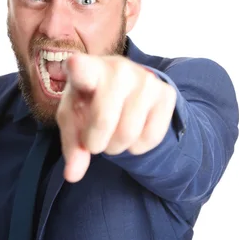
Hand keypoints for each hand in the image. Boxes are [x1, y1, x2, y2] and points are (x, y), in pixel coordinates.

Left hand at [56, 53, 176, 182]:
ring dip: (116, 147)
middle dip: (96, 143)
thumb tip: (72, 176)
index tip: (73, 63)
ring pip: (129, 133)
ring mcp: (146, 79)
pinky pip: (151, 137)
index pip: (82, 68)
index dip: (78, 68)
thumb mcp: (73, 121)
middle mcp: (119, 68)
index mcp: (88, 69)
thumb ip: (71, 146)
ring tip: (112, 136)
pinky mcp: (166, 93)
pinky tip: (133, 132)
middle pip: (104, 120)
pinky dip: (138, 147)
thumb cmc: (89, 103)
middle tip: (94, 142)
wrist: (123, 92)